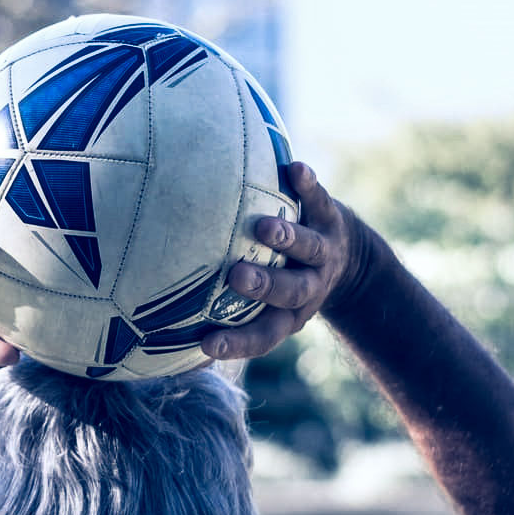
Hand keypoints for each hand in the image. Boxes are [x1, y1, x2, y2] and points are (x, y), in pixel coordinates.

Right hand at [202, 161, 357, 359]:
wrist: (349, 257)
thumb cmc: (284, 280)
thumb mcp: (265, 304)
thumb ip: (226, 312)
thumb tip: (164, 327)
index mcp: (288, 314)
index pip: (263, 335)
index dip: (237, 343)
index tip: (205, 345)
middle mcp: (309, 286)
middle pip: (291, 291)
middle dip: (266, 285)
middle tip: (238, 276)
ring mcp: (323, 252)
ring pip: (309, 249)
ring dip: (288, 239)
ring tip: (264, 227)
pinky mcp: (330, 217)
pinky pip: (319, 200)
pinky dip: (308, 186)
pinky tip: (295, 169)